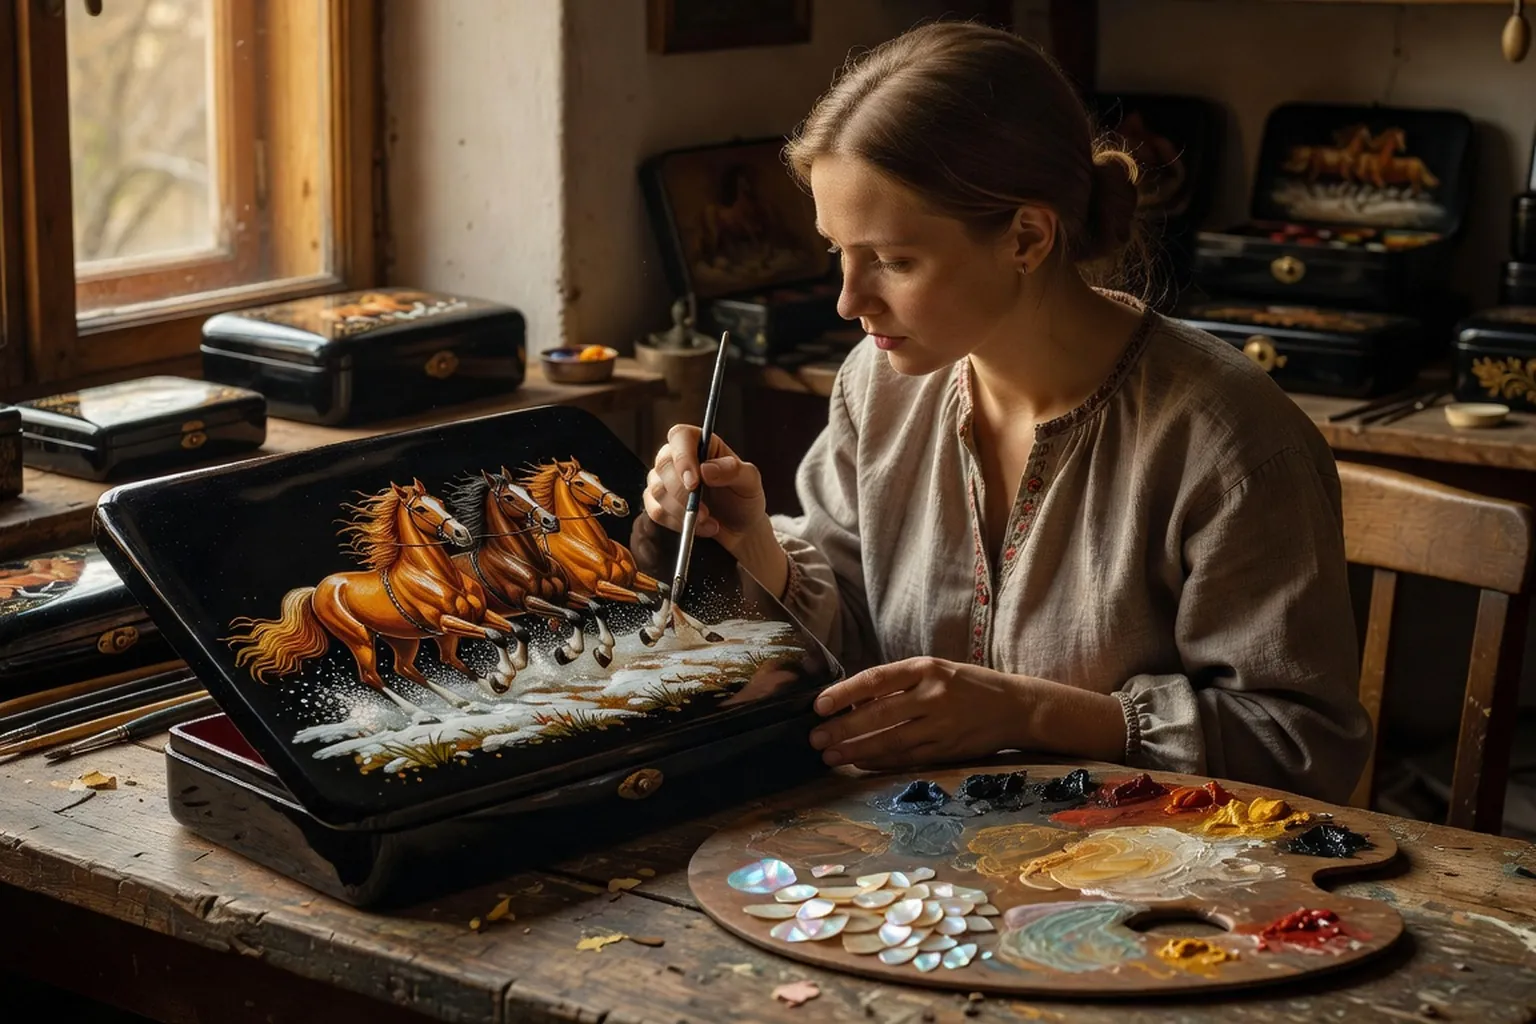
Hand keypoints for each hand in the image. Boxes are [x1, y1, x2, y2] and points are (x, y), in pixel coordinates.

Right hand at [645, 424, 767, 555]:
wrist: (740, 527)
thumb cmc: (744, 498)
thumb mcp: (750, 481)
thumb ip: (733, 471)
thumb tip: (706, 469)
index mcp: (701, 443)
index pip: (680, 436)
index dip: (682, 457)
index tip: (694, 483)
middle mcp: (678, 457)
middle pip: (664, 465)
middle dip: (682, 493)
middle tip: (705, 511)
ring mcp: (664, 480)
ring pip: (657, 490)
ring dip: (682, 511)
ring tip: (708, 520)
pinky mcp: (658, 502)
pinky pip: (655, 511)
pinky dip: (677, 523)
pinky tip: (698, 526)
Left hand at [808, 658, 1030, 770]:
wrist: (1016, 706)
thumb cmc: (968, 685)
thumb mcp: (936, 670)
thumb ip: (899, 683)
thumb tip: (852, 701)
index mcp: (926, 668)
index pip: (876, 679)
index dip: (844, 692)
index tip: (819, 705)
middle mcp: (933, 695)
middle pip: (879, 714)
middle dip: (843, 728)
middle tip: (815, 738)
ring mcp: (941, 725)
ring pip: (890, 740)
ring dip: (856, 750)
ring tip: (830, 756)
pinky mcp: (948, 749)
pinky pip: (906, 757)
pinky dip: (880, 761)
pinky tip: (859, 762)